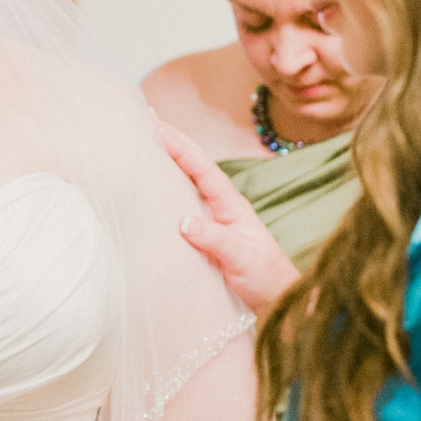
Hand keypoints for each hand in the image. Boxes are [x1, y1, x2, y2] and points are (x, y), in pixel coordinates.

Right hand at [156, 116, 301, 312]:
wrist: (276, 300)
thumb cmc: (265, 277)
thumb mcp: (243, 258)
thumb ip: (216, 240)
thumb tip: (183, 222)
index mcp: (231, 205)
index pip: (202, 169)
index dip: (180, 147)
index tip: (157, 128)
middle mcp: (220, 207)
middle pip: (192, 167)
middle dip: (171, 142)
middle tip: (146, 120)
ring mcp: (211, 220)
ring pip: (185, 184)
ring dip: (166, 163)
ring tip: (143, 143)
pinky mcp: (202, 237)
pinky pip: (179, 207)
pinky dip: (164, 192)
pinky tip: (149, 188)